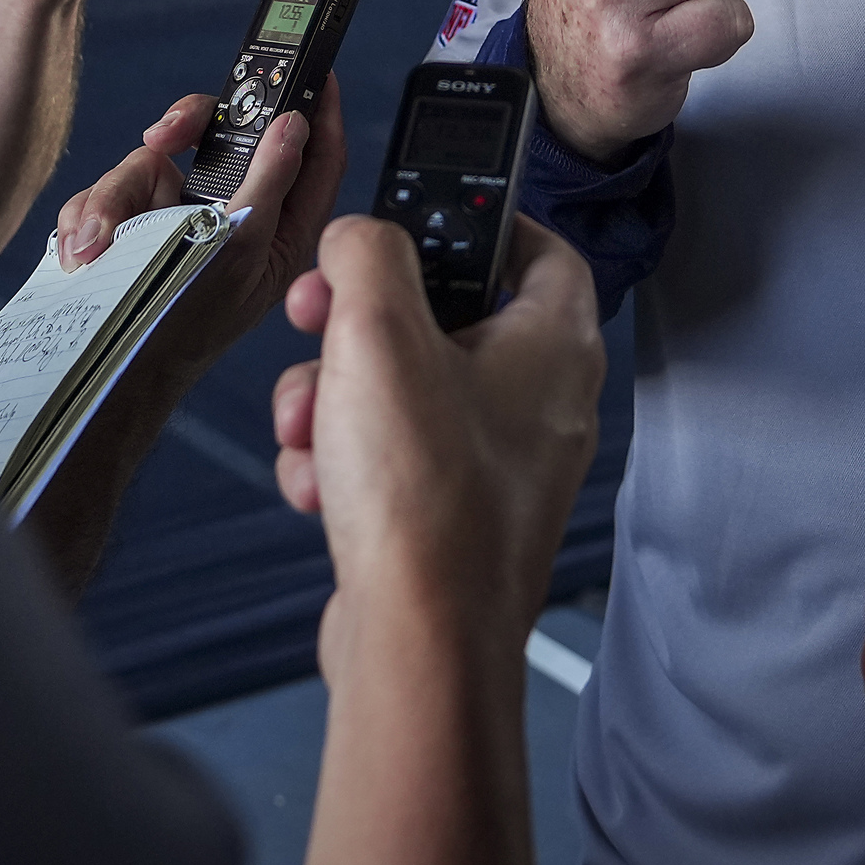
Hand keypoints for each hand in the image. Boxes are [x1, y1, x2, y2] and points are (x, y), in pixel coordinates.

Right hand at [51, 77, 350, 355]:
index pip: (314, 156)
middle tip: (166, 134)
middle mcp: (231, 213)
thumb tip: (295, 125)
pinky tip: (86, 250)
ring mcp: (178, 214)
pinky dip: (93, 214)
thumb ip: (268, 182)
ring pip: (154, 157)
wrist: (103, 368)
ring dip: (120, 193)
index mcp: (279, 227)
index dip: (320, 106)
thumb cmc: (183, 325)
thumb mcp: (240, 251)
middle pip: (226, 133)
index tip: (317, 64)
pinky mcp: (132, 221)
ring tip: (100, 239)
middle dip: (189, 128)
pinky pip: (112, 189)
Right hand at [268, 215, 605, 646]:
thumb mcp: (378, 333)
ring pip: (400, 392)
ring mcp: (498, 467)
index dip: (473, 221)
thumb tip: (361, 239)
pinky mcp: (452, 519)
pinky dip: (342, 465)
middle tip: (315, 321)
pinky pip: (389, 461)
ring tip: (310, 429)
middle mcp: (539, 404)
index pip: (535, 246)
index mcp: (554, 345)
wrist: (419, 645)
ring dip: (333, 400)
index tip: (409, 219)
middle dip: (358, 325)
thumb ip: (368, 254)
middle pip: (443, 319)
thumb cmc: (423, 499)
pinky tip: (319, 489)